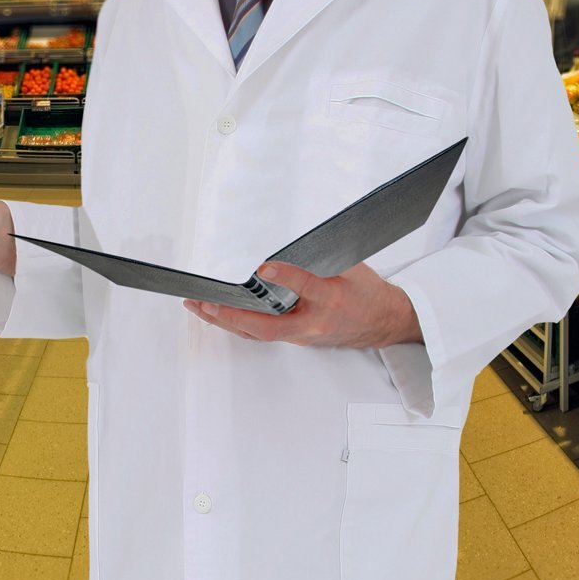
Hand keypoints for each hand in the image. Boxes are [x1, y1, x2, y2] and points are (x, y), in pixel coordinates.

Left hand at [185, 263, 421, 348]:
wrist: (381, 321)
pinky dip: (237, 325)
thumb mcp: (354, 265)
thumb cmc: (366, 292)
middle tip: (204, 302)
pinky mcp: (295, 339)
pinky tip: (216, 315)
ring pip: (258, 334)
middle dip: (232, 315)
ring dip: (225, 322)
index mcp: (332, 299)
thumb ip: (323, 255)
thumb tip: (290, 240)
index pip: (307, 287)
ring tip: (197, 307)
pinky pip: (261, 334)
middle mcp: (313, 324)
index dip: (286, 276)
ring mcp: (302, 336)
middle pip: (267, 326)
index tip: (263, 266)